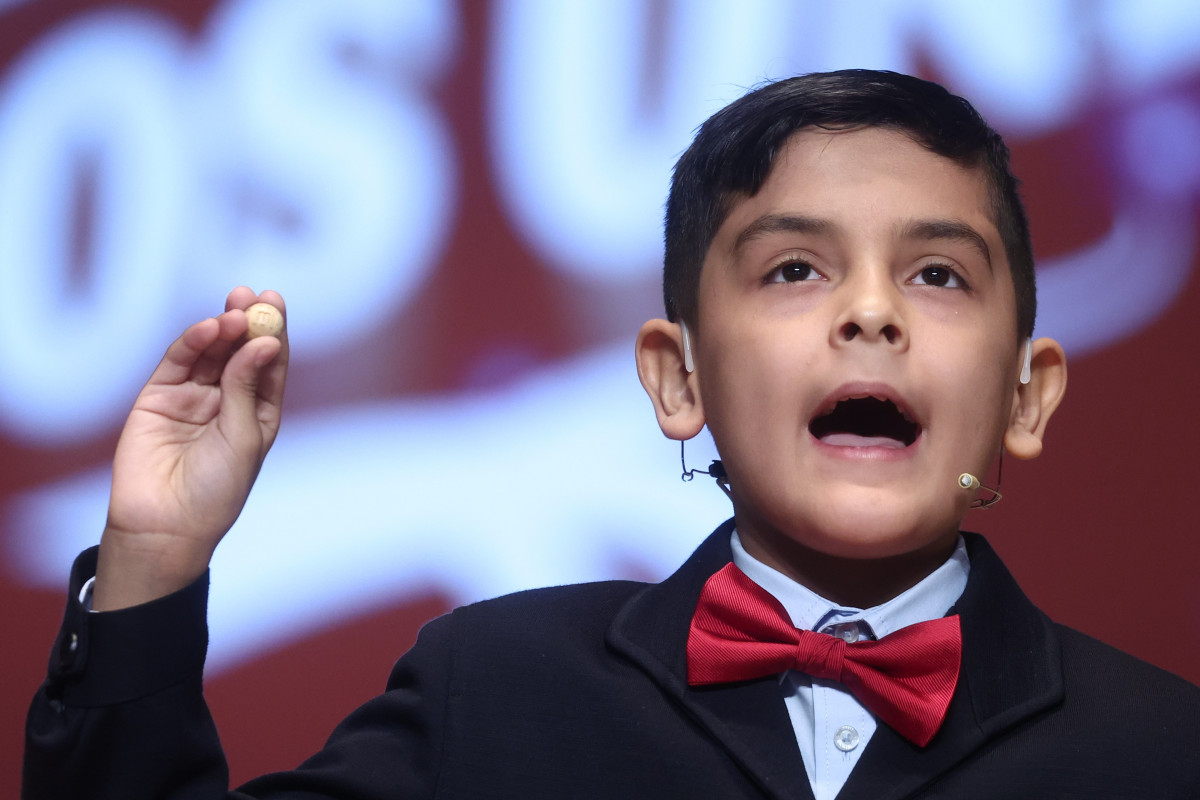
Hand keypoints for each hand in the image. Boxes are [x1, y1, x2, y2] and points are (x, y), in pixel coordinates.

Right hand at [93, 288, 288, 610]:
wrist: (166, 526)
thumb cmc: (216, 491)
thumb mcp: (244, 437)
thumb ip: (247, 388)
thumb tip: (264, 342)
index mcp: (258, 412)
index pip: (269, 363)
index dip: (274, 332)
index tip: (276, 302)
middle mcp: (226, 400)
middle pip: (240, 350)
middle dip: (248, 322)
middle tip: (256, 296)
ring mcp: (192, 397)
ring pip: (210, 352)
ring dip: (224, 328)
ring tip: (235, 310)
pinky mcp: (158, 397)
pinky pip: (179, 363)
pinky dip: (194, 342)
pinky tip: (211, 327)